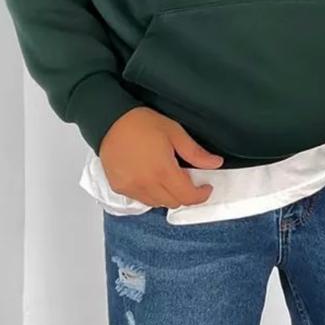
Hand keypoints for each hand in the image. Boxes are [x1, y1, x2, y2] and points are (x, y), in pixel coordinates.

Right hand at [98, 107, 223, 208]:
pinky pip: (141, 199)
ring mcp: (131, 188)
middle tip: (187, 179)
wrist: (109, 120)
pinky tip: (150, 178)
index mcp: (163, 171)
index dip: (201, 195)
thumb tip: (215, 163)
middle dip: (185, 194)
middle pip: (174, 202)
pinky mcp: (119, 187)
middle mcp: (146, 184)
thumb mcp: (174, 132)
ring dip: (167, 195)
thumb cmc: (141, 123)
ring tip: (167, 177)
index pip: (187, 197)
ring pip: (157, 204)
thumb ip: (195, 153)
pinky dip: (150, 194)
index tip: (205, 187)